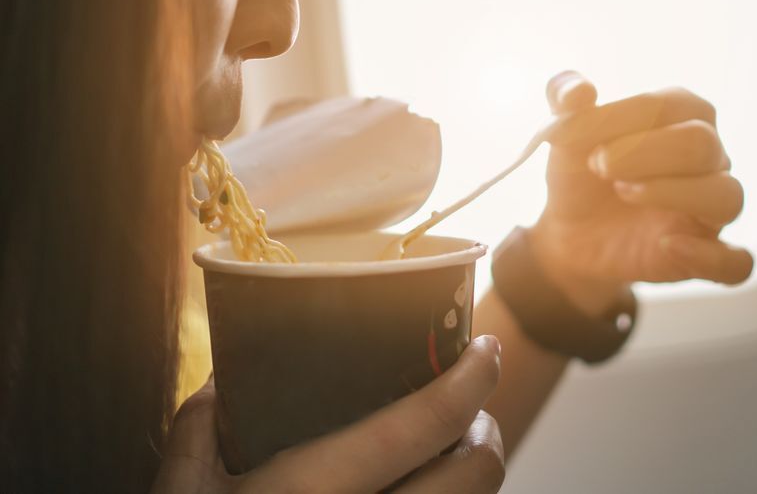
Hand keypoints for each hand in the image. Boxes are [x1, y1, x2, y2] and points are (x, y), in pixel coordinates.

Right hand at [152, 335, 504, 493]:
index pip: (429, 420)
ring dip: (475, 475)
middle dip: (485, 429)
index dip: (473, 376)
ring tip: (449, 453)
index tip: (484, 348)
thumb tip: (222, 379)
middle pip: (478, 471)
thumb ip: (199, 428)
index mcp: (317, 488)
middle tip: (465, 408)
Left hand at [528, 71, 753, 315]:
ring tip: (623, 192)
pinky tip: (666, 244)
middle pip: (703, 145)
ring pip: (726, 196)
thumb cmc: (581, 172)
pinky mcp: (704, 254)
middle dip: (645, 152)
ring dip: (672, 193)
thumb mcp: (564, 131)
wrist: (570, 233)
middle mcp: (710, 158)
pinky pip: (735, 261)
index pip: (672, 105)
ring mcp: (711, 208)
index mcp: (684, 116)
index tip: (572, 134)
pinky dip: (709, 256)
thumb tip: (579, 91)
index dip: (620, 118)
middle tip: (599, 166)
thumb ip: (564, 96)